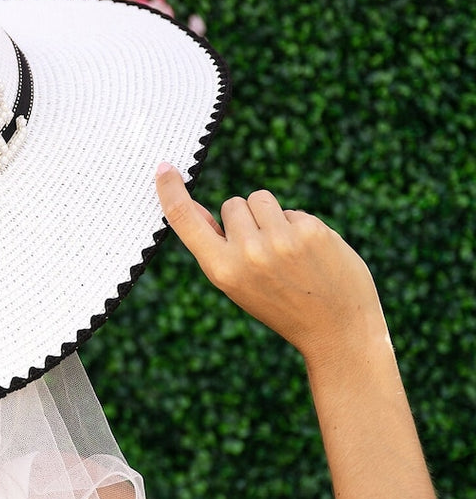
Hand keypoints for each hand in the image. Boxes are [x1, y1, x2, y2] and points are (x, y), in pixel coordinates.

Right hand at [154, 163, 385, 362]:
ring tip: (286, 249)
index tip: (163, 167)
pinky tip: (310, 254)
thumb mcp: (237, 283)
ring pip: (260, 199)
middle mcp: (247, 254)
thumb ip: (216, 246)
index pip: (186, 221)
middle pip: (232, 203)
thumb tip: (194, 206)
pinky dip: (298, 227)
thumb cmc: (280, 305)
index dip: (171, 192)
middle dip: (245, 218)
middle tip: (263, 251)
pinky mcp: (310, 231)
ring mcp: (280, 241)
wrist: (336, 331)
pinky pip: (291, 210)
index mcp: (220, 271)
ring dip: (270, 216)